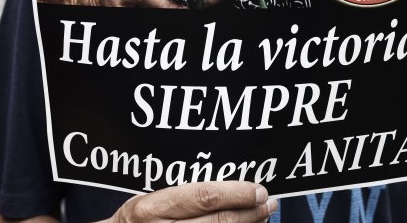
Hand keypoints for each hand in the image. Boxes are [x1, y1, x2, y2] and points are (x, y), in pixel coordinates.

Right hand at [108, 181, 275, 222]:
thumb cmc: (137, 221)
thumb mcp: (150, 201)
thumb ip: (184, 195)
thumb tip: (227, 187)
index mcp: (151, 208)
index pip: (204, 197)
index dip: (236, 194)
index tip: (258, 190)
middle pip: (218, 222)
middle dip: (250, 213)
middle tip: (269, 203)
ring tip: (262, 217)